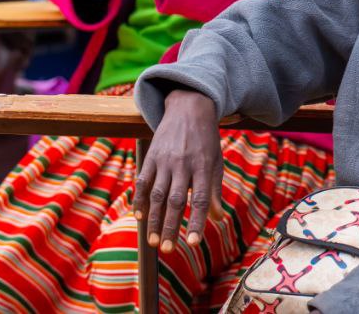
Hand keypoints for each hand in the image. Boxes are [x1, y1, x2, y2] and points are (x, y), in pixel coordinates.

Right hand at [133, 90, 223, 252]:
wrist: (189, 108)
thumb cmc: (206, 141)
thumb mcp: (215, 162)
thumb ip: (214, 191)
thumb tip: (218, 219)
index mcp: (203, 166)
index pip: (200, 199)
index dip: (197, 221)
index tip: (194, 243)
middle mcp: (183, 164)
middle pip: (176, 200)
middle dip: (171, 227)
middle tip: (168, 249)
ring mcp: (165, 160)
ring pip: (157, 194)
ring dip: (154, 220)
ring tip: (153, 241)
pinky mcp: (151, 156)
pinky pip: (143, 181)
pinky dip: (140, 200)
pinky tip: (140, 217)